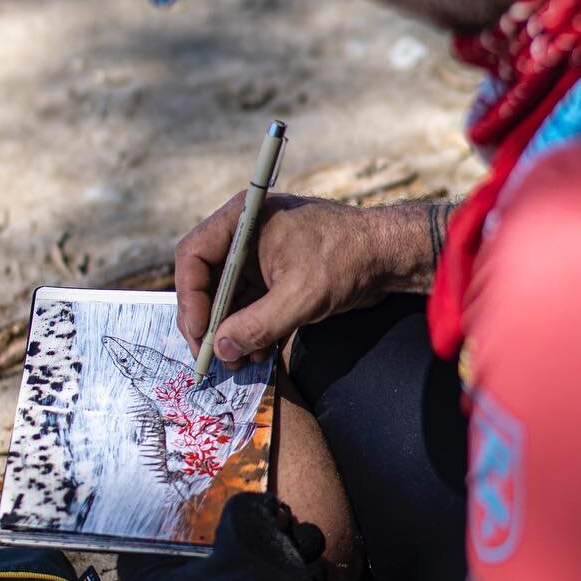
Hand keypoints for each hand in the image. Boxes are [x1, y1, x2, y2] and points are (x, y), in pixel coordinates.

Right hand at [174, 193, 447, 366]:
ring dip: (229, 330)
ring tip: (238, 361)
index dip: (190, 298)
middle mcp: (245, 234)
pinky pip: (249, 303)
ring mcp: (260, 255)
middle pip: (205, 278)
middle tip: (212, 357)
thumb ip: (258, 324)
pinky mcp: (275, 275)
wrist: (390, 256)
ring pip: (227, 296)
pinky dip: (249, 328)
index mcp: (244, 219)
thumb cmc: (347, 259)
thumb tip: (222, 349)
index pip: (193, 256)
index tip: (200, 334)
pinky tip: (256, 353)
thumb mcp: (301, 296)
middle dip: (209, 320)